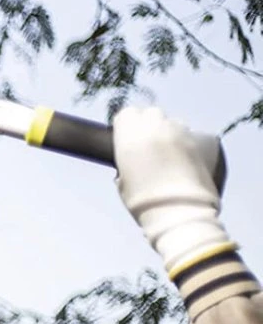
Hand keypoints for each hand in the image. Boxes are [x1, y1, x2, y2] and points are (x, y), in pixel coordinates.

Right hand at [112, 106, 228, 274]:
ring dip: (168, 132)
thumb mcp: (123, 181)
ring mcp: (180, 131)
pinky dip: (185, 141)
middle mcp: (154, 127)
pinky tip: (184, 159)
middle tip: (148, 145)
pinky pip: (189, 133)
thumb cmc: (142, 200)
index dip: (126, 126)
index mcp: (130, 136)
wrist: (179, 210)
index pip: (126, 115)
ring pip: (172, 122)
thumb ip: (127, 161)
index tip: (127, 139)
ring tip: (168, 154)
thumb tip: (134, 159)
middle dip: (148, 125)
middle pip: (150, 114)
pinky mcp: (200, 140)